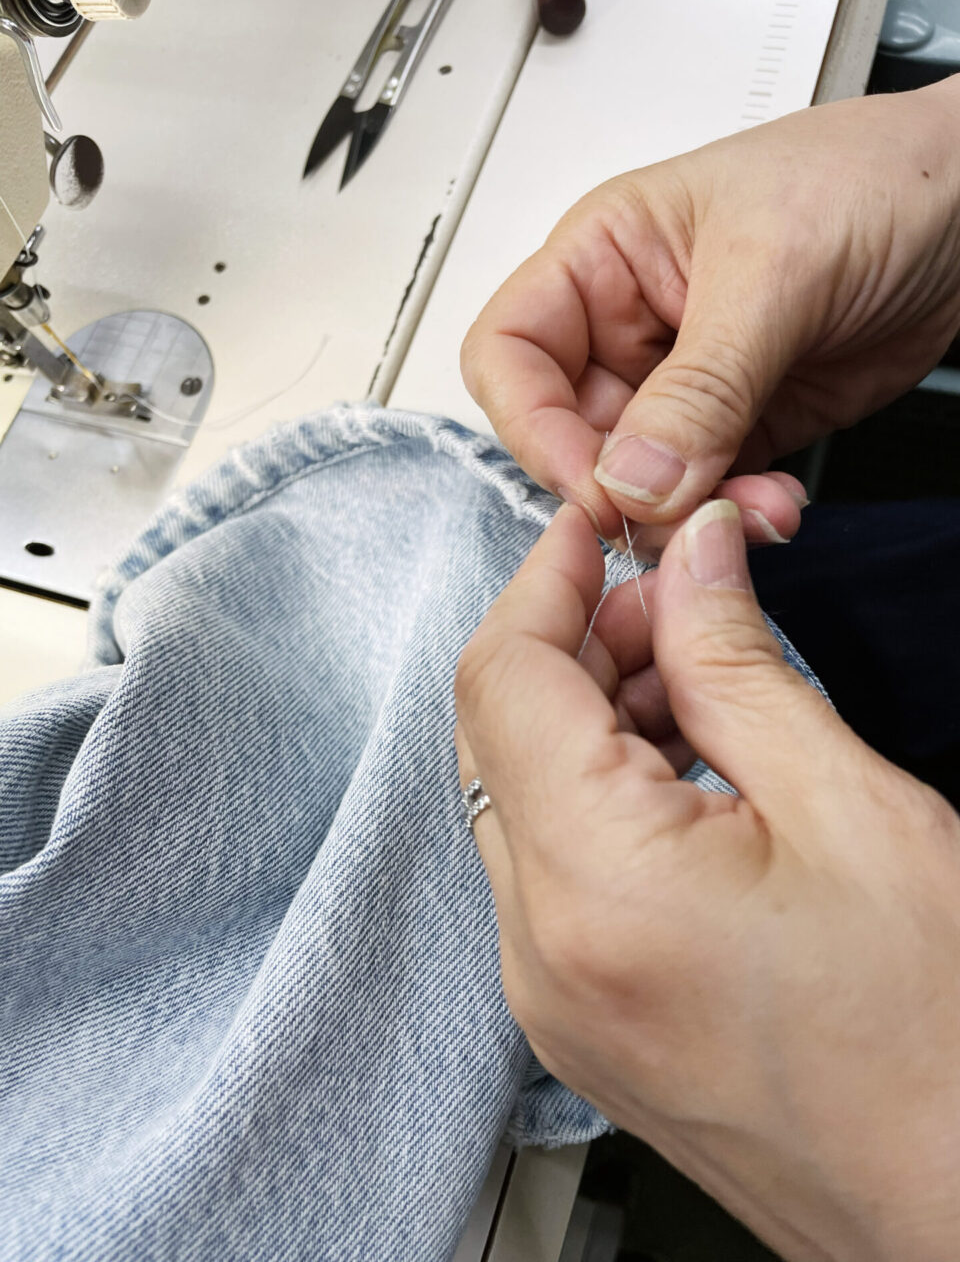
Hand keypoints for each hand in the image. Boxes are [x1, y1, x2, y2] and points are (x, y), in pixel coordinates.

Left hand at [455, 503, 959, 1261]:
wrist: (957, 1209)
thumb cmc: (940, 1046)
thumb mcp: (851, 810)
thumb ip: (737, 664)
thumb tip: (693, 560)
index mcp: (598, 888)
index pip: (504, 678)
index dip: (544, 579)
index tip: (594, 529)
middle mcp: (542, 954)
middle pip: (499, 734)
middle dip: (576, 644)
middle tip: (679, 606)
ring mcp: (551, 997)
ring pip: (519, 797)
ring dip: (590, 718)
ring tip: (703, 690)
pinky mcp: (578, 1018)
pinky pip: (549, 868)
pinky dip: (597, 795)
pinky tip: (686, 773)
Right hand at [461, 79, 959, 553]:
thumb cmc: (872, 178)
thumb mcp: (772, 271)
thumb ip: (699, 386)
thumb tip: (631, 478)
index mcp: (603, 259)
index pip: (510, 354)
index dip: (530, 424)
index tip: (589, 480)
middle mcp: (630, 326)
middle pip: (570, 434)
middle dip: (619, 487)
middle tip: (673, 512)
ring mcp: (683, 385)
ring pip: (639, 481)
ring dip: (685, 514)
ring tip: (747, 510)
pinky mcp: (739, 428)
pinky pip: (706, 495)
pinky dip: (733, 516)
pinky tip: (774, 507)